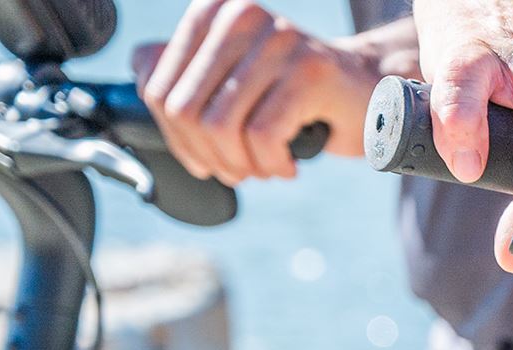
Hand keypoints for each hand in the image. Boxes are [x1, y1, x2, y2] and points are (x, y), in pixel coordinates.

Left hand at [134, 2, 403, 184]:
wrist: (371, 92)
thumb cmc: (297, 93)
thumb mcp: (234, 77)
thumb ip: (185, 74)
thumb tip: (141, 76)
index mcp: (211, 12)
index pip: (158, 87)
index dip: (175, 139)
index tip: (204, 159)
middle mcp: (240, 16)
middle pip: (186, 110)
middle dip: (208, 157)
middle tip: (237, 171)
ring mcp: (277, 41)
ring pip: (222, 125)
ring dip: (240, 165)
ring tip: (262, 169)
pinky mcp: (309, 72)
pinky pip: (263, 136)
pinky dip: (271, 164)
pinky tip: (287, 165)